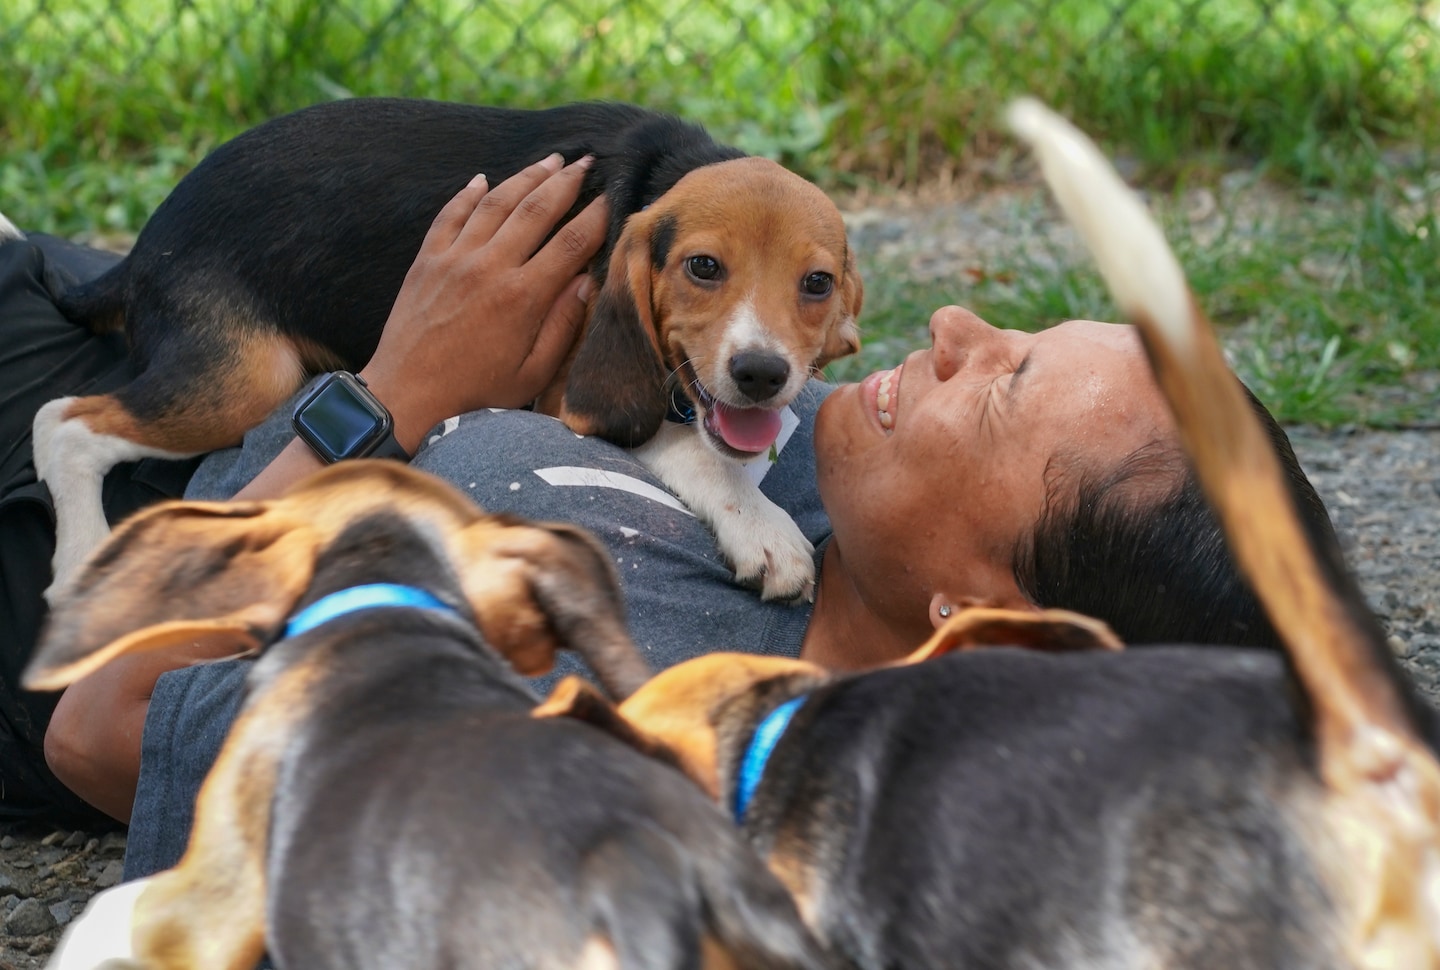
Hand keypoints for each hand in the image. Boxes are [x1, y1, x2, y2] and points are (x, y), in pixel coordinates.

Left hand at [358, 153, 608, 452]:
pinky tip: (484, 179)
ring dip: (525, 177)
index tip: (612, 197)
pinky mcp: (426, 261)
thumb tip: (586, 282)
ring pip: (495, 202)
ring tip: (550, 161)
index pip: (571, 243)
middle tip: (587, 162)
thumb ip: (562, 326)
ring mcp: (454, 259)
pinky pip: (450, 214)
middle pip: (536, 209)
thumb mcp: (532, 374)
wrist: (405, 397)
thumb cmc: (476, 394)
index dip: (596, 217)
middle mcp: (489, 267)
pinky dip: (468, 193)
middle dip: (566, 182)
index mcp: (522, 297)